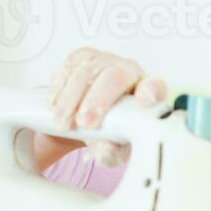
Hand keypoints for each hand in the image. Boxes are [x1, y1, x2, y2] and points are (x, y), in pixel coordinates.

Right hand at [47, 47, 168, 166]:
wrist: (89, 117)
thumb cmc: (109, 130)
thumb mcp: (112, 149)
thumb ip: (111, 152)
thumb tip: (107, 148)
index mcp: (146, 93)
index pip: (155, 86)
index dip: (151, 91)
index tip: (145, 100)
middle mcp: (129, 72)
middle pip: (115, 76)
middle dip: (97, 100)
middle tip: (84, 123)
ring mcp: (105, 61)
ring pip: (87, 71)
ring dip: (71, 99)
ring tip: (63, 122)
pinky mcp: (83, 57)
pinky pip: (69, 67)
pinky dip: (59, 88)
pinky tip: (55, 106)